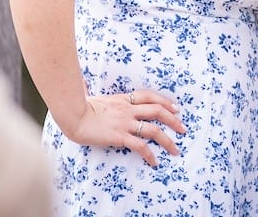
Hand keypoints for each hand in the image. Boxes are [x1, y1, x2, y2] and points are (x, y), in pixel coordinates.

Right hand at [64, 89, 186, 166]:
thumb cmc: (82, 107)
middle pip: (158, 110)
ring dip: (167, 140)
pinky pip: (140, 145)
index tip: (175, 108)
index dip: (165, 101)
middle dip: (173, 120)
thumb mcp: (102, 99)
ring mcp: (125, 122)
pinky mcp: (119, 136)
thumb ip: (112, 101)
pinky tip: (154, 161)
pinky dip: (150, 154)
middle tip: (183, 128)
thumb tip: (113, 99)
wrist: (74, 115)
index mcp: (125, 99)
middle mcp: (129, 109)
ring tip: (175, 149)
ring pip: (153, 129)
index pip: (150, 96)